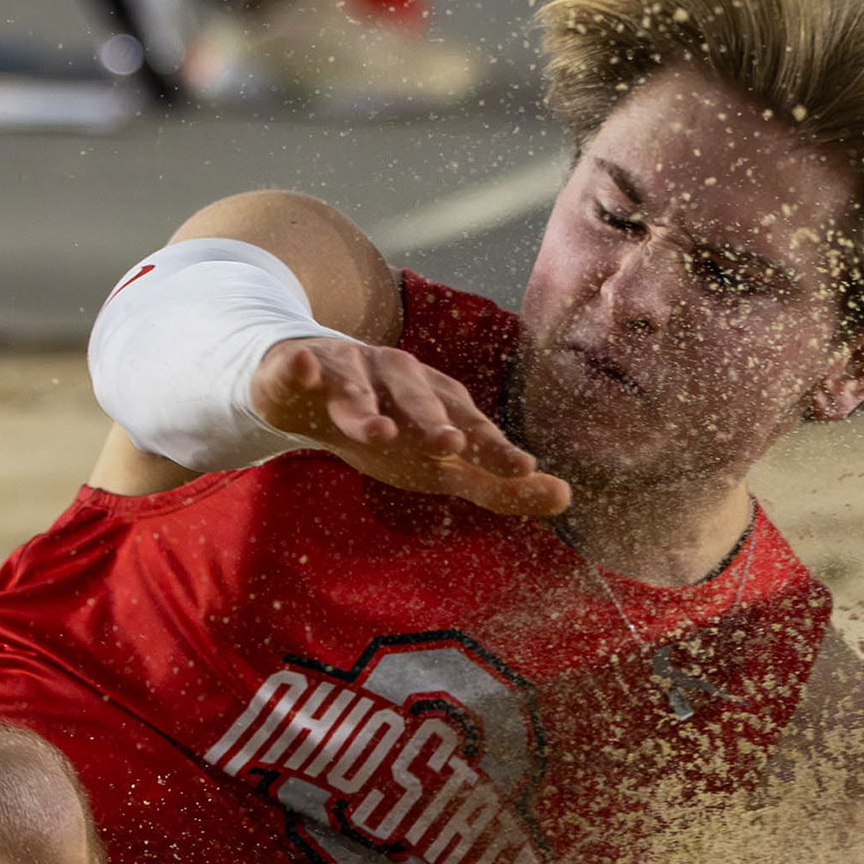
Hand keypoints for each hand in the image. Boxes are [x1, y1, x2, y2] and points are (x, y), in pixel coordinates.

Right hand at [252, 337, 569, 519]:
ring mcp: (349, 371)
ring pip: (359, 389)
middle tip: (451, 445)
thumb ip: (495, 484)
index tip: (522, 467)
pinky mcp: (301, 369)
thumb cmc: (389, 428)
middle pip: (420, 400)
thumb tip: (564, 496)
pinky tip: (302, 367)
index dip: (493, 447)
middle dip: (434, 420)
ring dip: (367, 407)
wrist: (311, 388)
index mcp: (439, 402)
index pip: (472, 425)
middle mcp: (400, 379)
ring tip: (378, 431)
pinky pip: (298, 368)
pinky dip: (300, 367)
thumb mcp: (440, 463)